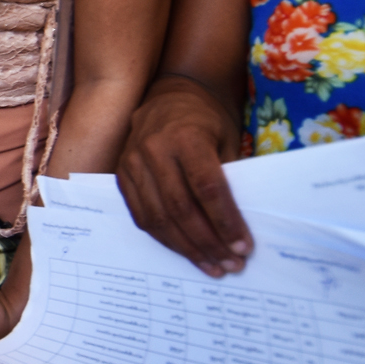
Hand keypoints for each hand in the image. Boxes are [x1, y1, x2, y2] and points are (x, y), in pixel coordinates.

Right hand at [116, 75, 251, 276]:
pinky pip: (141, 215)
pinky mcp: (121, 175)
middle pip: (181, 208)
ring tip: (211, 266)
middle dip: (208, 242)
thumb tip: (238, 226)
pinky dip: (164, 238)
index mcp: (185, 137)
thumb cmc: (206, 120)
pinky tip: (184, 251)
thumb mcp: (226, 139)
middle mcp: (153, 150)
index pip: (207, 188)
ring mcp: (132, 163)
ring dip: (186, 248)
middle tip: (230, 265)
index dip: (226, 222)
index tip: (243, 247)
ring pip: (158, 217)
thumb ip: (229, 177)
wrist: (169, 97)